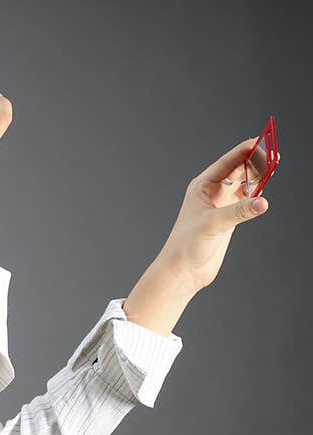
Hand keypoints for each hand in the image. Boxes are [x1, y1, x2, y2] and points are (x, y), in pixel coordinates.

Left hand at [158, 137, 269, 292]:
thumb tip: (263, 202)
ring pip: (244, 184)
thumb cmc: (186, 245)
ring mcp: (220, 205)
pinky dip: (257, 194)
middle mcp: (211, 192)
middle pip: (238, 169)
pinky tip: (264, 192)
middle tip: (274, 157)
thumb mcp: (214, 224)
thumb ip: (239, 211)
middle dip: (255, 162)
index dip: (245, 151)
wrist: (183, 270)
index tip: (263, 141)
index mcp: (202, 186)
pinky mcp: (228, 218)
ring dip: (257, 177)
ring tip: (273, 169)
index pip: (228, 162)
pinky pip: (246, 200)